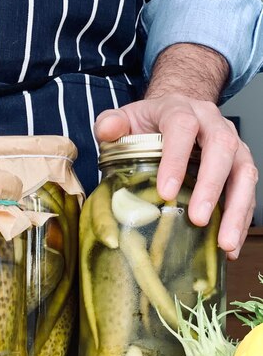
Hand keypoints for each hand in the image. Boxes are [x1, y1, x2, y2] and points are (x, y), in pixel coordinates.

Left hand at [95, 94, 257, 259]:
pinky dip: (241, 219)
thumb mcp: (123, 118)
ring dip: (236, 209)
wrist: (175, 113)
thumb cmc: (146, 123)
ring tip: (224, 242)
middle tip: (197, 219)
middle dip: (211, 186)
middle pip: (221, 148)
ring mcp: (232, 144)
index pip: (182, 127)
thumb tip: (108, 130)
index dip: (176, 159)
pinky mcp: (240, 165)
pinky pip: (247, 191)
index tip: (166, 191)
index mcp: (180, 109)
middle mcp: (212, 123)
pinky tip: (229, 246)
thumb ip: (110, 123)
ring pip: (244, 172)